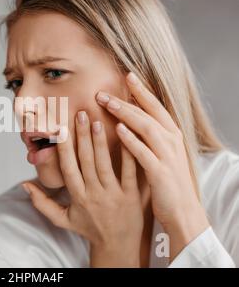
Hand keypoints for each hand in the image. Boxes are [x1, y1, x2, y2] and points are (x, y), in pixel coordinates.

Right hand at [23, 111, 142, 266]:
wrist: (118, 246)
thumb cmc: (89, 229)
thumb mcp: (62, 219)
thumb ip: (42, 203)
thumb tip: (24, 184)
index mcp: (77, 197)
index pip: (67, 168)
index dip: (63, 149)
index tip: (60, 130)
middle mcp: (94, 194)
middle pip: (86, 161)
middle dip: (82, 136)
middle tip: (80, 114)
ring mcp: (114, 195)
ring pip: (105, 163)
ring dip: (101, 141)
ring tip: (97, 120)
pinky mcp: (133, 197)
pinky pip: (131, 172)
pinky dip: (129, 154)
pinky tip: (127, 137)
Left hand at [96, 72, 209, 259]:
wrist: (183, 211)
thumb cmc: (168, 182)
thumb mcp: (163, 154)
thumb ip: (150, 137)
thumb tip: (131, 120)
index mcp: (172, 135)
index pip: (156, 107)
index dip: (143, 90)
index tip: (128, 75)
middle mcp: (171, 141)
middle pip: (148, 113)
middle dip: (126, 99)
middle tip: (104, 91)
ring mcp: (167, 156)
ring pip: (146, 127)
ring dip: (126, 113)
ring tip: (107, 102)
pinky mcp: (160, 172)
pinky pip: (144, 152)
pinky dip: (131, 139)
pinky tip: (118, 129)